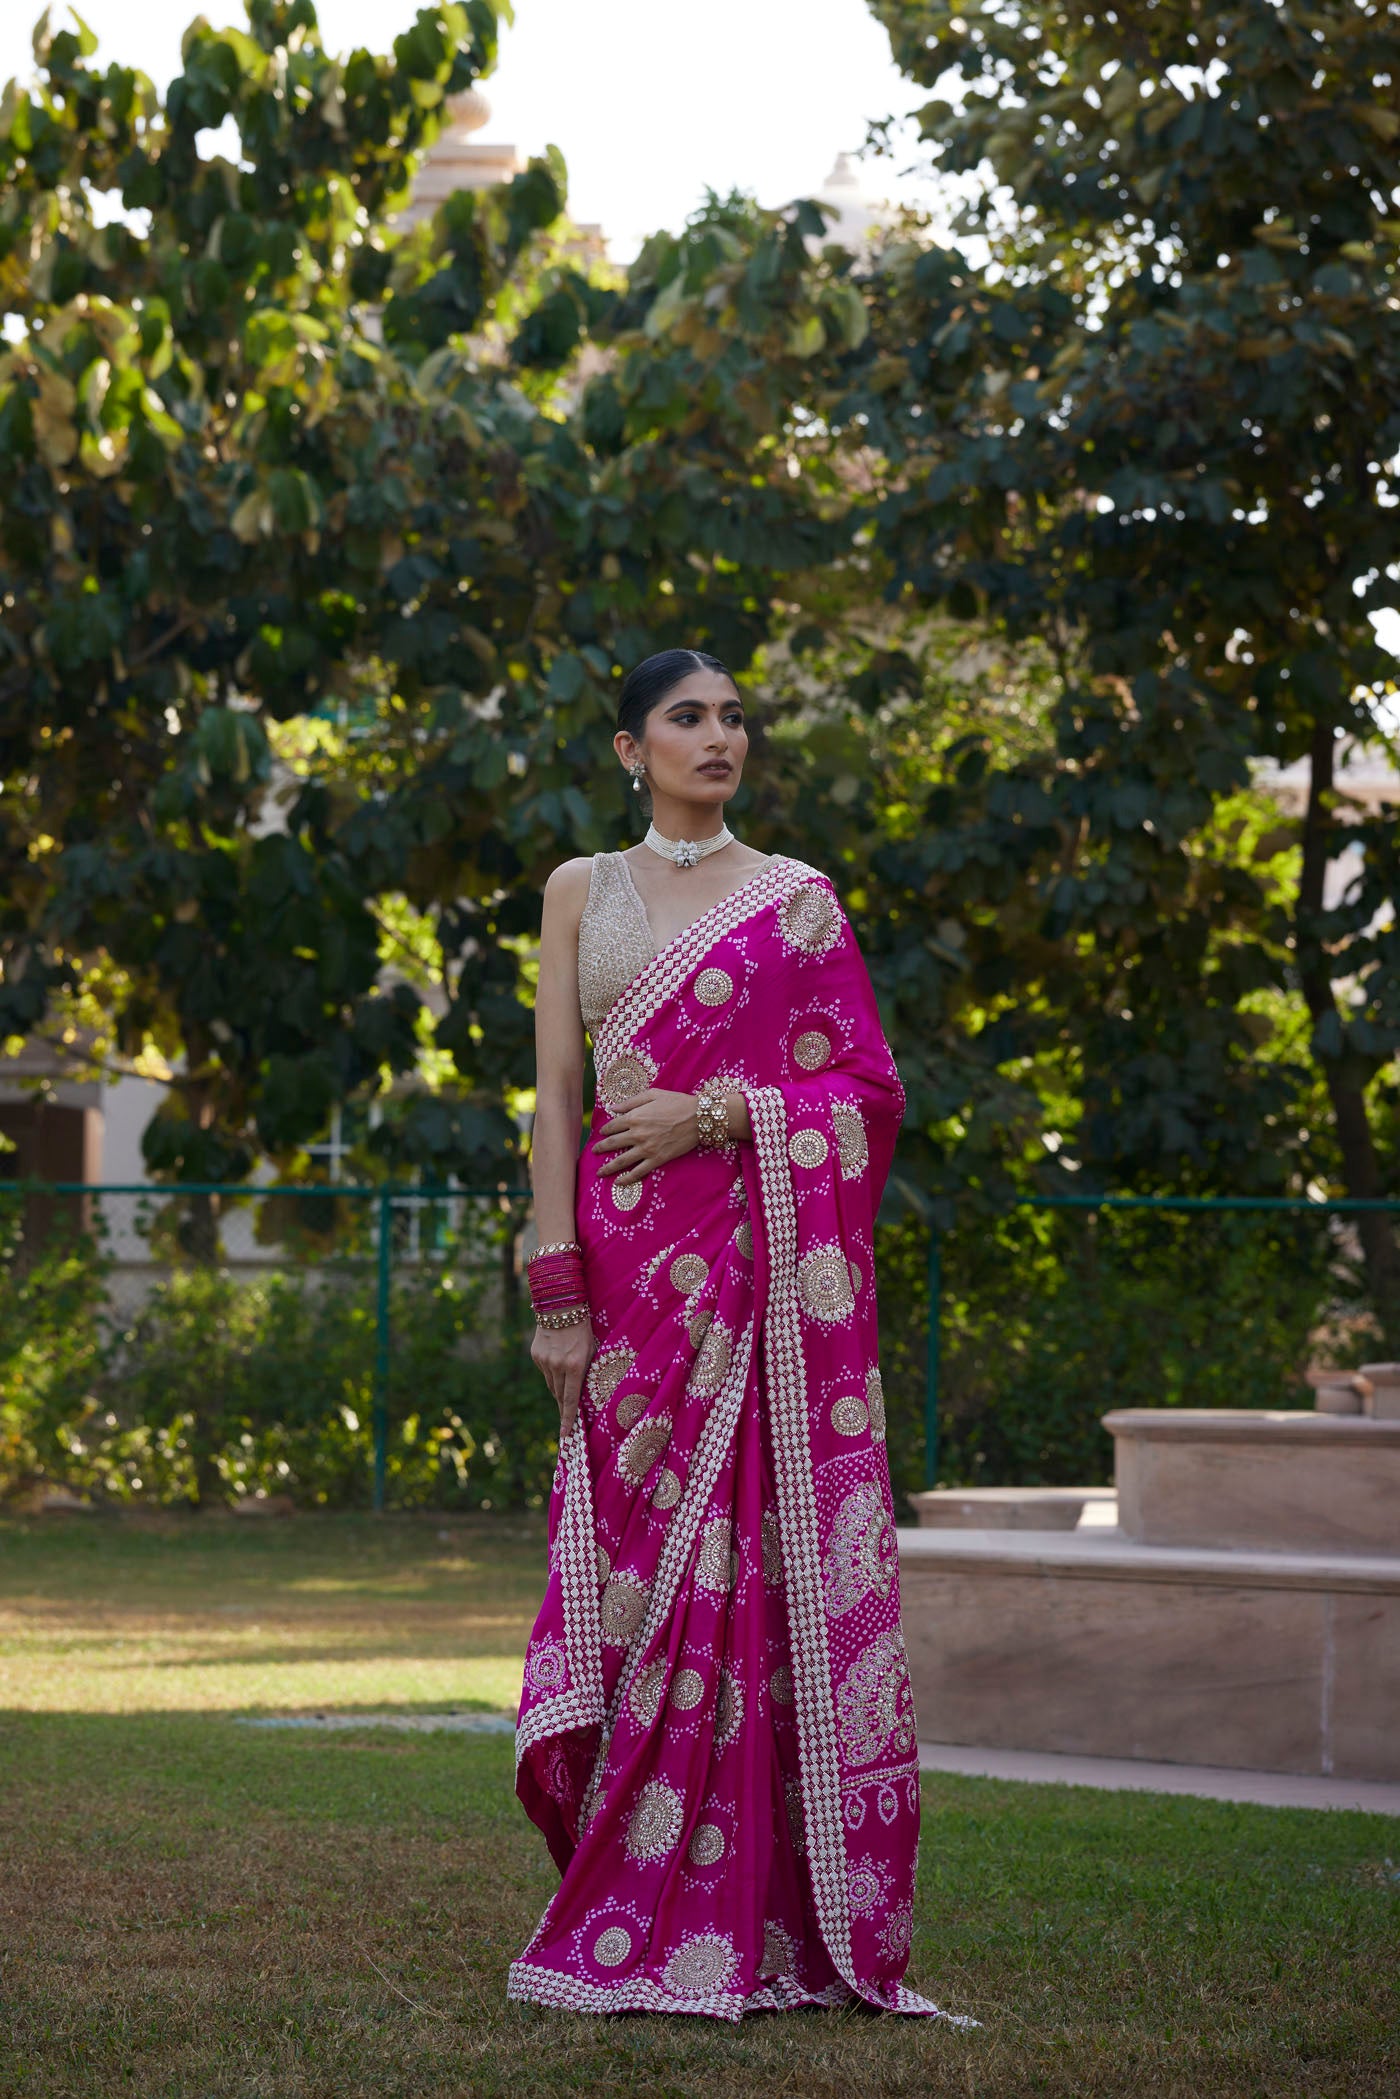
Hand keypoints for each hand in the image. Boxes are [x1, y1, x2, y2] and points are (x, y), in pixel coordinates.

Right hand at [530, 1316, 594, 1441]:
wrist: (561, 1306)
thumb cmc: (583, 1328)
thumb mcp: (591, 1350)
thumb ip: (586, 1372)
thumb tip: (581, 1394)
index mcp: (575, 1365)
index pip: (571, 1399)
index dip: (569, 1419)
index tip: (565, 1435)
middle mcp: (557, 1365)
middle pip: (559, 1396)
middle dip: (564, 1409)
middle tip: (567, 1422)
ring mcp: (544, 1360)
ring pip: (551, 1385)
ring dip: (558, 1390)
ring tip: (566, 1385)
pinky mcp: (535, 1355)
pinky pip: (545, 1372)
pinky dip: (552, 1373)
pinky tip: (558, 1363)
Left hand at [593, 1088, 701, 1183]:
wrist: (698, 1118)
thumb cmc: (677, 1103)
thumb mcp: (653, 1094)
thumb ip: (631, 1101)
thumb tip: (613, 1107)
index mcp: (635, 1117)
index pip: (613, 1125)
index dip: (605, 1130)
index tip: (601, 1133)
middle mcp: (637, 1134)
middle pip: (613, 1143)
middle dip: (601, 1148)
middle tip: (594, 1152)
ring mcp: (646, 1149)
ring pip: (621, 1161)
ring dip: (608, 1167)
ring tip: (599, 1172)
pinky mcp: (657, 1159)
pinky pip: (638, 1172)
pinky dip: (627, 1179)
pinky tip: (618, 1183)